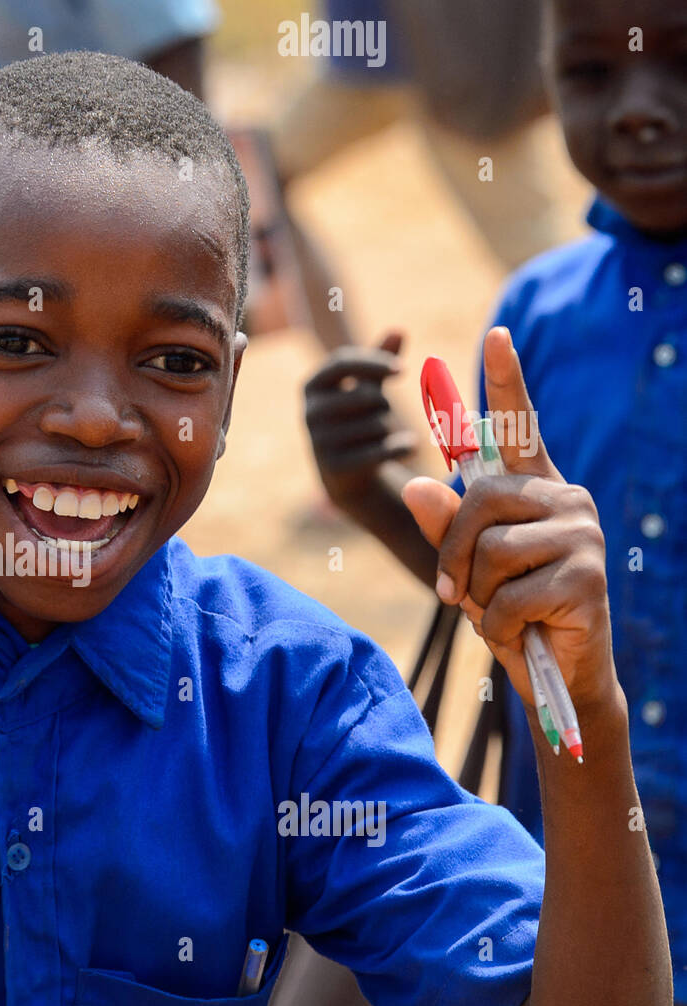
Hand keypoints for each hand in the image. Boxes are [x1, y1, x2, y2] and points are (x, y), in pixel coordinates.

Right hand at [304, 330, 417, 506]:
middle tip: (385, 413)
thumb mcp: (363, 388)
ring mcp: (319, 441)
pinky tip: (409, 445)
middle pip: (367, 396)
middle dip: (385, 404)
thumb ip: (379, 361)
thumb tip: (399, 330)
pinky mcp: (335, 466)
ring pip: (378, 424)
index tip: (402, 369)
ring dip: (392, 428)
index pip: (342, 363)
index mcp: (312, 386)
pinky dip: (402, 446)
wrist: (343, 471)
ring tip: (384, 434)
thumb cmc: (355, 419)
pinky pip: (381, 449)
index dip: (374, 363)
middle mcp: (310, 412)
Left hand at [401, 328, 616, 711]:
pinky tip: (525, 630)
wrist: (557, 670)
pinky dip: (499, 625)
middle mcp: (565, 498)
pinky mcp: (586, 576)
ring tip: (501, 611)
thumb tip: (417, 483)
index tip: (494, 335)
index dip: (506, 381)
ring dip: (478, 595)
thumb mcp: (466, 566)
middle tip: (454, 593)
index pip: (519, 427)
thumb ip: (443, 525)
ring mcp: (582, 533)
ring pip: (490, 551)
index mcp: (535, 489)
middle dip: (452, 555)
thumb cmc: (511, 609)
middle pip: (479, 502)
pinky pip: (508, 596)